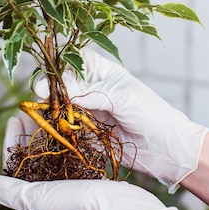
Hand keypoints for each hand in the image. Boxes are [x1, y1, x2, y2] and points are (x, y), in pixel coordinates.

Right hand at [34, 48, 208, 192]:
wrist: (168, 150)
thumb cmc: (152, 114)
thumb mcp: (121, 97)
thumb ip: (89, 93)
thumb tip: (56, 89)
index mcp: (104, 73)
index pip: (77, 59)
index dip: (62, 63)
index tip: (51, 73)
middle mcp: (94, 90)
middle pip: (64, 84)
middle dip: (51, 88)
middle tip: (40, 95)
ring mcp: (90, 112)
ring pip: (63, 106)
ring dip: (52, 109)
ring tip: (41, 111)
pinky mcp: (88, 134)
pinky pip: (67, 129)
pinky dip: (58, 128)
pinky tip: (50, 127)